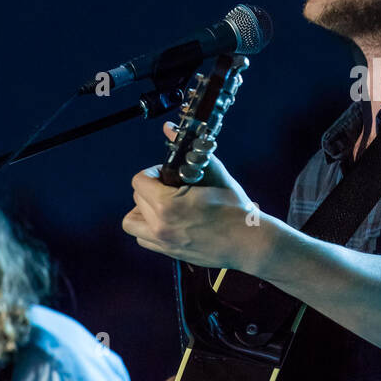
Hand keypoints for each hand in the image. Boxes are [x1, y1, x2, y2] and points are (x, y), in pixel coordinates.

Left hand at [121, 123, 272, 272]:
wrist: (249, 242)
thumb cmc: (235, 208)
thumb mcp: (215, 174)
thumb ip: (191, 151)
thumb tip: (169, 128)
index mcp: (168, 205)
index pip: (139, 181)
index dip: (152, 172)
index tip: (166, 172)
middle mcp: (160, 226)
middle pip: (136, 199)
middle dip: (149, 188)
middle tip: (169, 186)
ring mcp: (164, 242)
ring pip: (132, 223)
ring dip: (142, 211)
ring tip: (162, 205)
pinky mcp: (169, 253)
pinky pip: (143, 239)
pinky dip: (149, 229)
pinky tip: (168, 221)